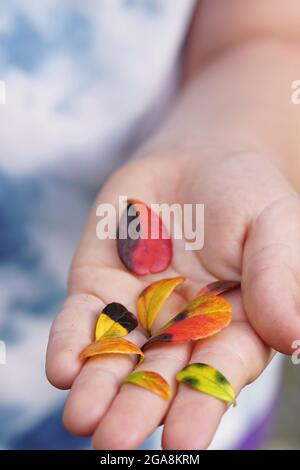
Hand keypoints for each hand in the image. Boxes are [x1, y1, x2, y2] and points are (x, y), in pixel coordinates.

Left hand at [46, 151, 299, 448]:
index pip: (216, 371)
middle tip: (112, 441)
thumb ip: (278, 277)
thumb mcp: (274, 223)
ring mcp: (138, 309)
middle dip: (137, 407)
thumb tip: (293, 338)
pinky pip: (83, 318)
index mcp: (233, 325)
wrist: (197, 160)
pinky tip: (63, 368)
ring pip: (116, 355)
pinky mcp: (100, 286)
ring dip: (98, 386)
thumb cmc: (246, 193)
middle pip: (159, 375)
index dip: (201, 403)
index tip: (183, 437)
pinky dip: (72, 341)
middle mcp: (182, 328)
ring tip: (82, 417)